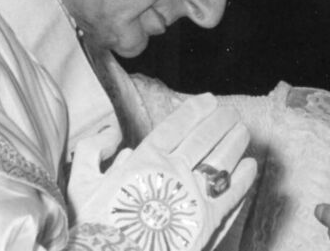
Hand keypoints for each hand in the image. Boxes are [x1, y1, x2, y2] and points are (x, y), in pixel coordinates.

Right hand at [68, 93, 256, 250]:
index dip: (194, 111)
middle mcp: (172, 172)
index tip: (208, 100)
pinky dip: (242, 178)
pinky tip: (249, 166)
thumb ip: (91, 152)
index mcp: (144, 160)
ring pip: (220, 160)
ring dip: (234, 143)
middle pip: (203, 139)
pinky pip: (230, 194)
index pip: (176, 126)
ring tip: (243, 131)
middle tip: (231, 114)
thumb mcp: (79, 186)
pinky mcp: (206, 221)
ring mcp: (191, 196)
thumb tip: (111, 135)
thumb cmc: (94, 229)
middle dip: (220, 122)